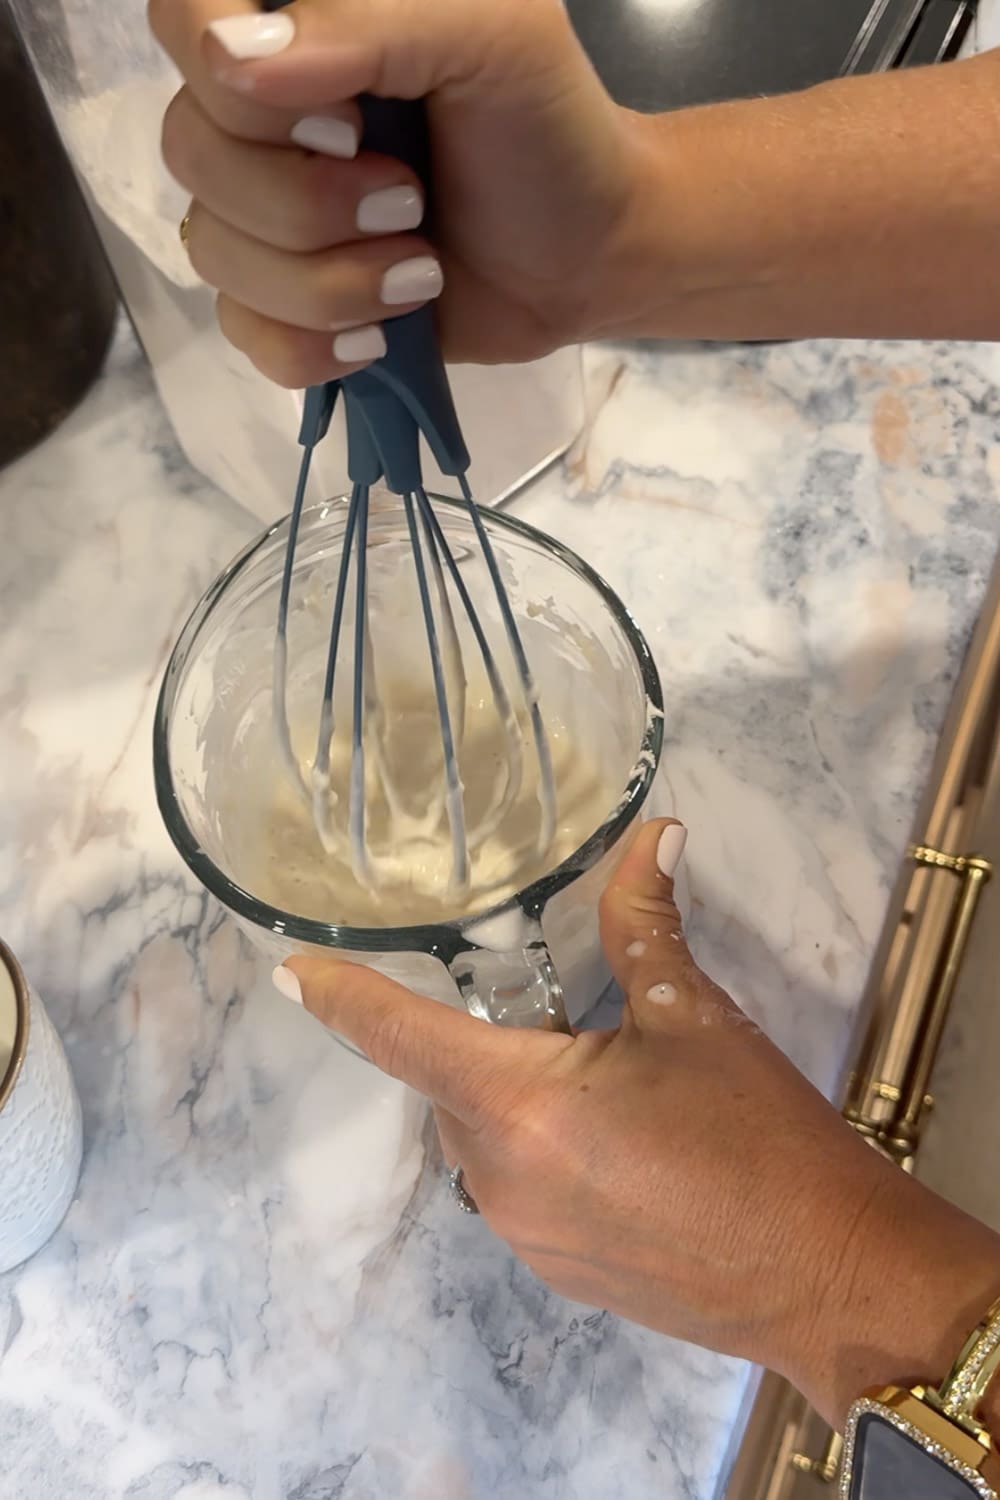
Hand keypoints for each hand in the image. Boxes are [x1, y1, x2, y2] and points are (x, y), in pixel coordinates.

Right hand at [149, 0, 646, 386]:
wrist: (590, 254)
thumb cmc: (546, 127)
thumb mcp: (492, 32)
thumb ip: (366, 18)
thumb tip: (230, 61)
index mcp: (294, 28)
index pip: (184, 21)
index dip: (243, 88)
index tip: (347, 119)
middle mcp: (257, 117)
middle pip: (189, 151)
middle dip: (308, 201)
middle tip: (410, 199)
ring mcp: (261, 217)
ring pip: (215, 253)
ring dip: (329, 282)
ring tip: (421, 271)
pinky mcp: (282, 306)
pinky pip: (244, 334)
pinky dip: (318, 346)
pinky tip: (384, 334)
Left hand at [276, 818, 999, 1425]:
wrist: (832, 1277)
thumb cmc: (761, 1140)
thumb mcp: (698, 1019)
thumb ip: (647, 924)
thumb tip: (651, 833)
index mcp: (521, 1106)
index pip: (404, 1038)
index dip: (344, 998)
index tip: (290, 971)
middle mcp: (501, 1179)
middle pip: (454, 1087)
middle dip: (497, 1047)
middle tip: (583, 1031)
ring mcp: (526, 1238)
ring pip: (486, 1140)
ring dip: (524, 1102)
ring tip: (624, 1096)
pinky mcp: (558, 1272)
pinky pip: (519, 1188)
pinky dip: (546, 1152)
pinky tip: (629, 1151)